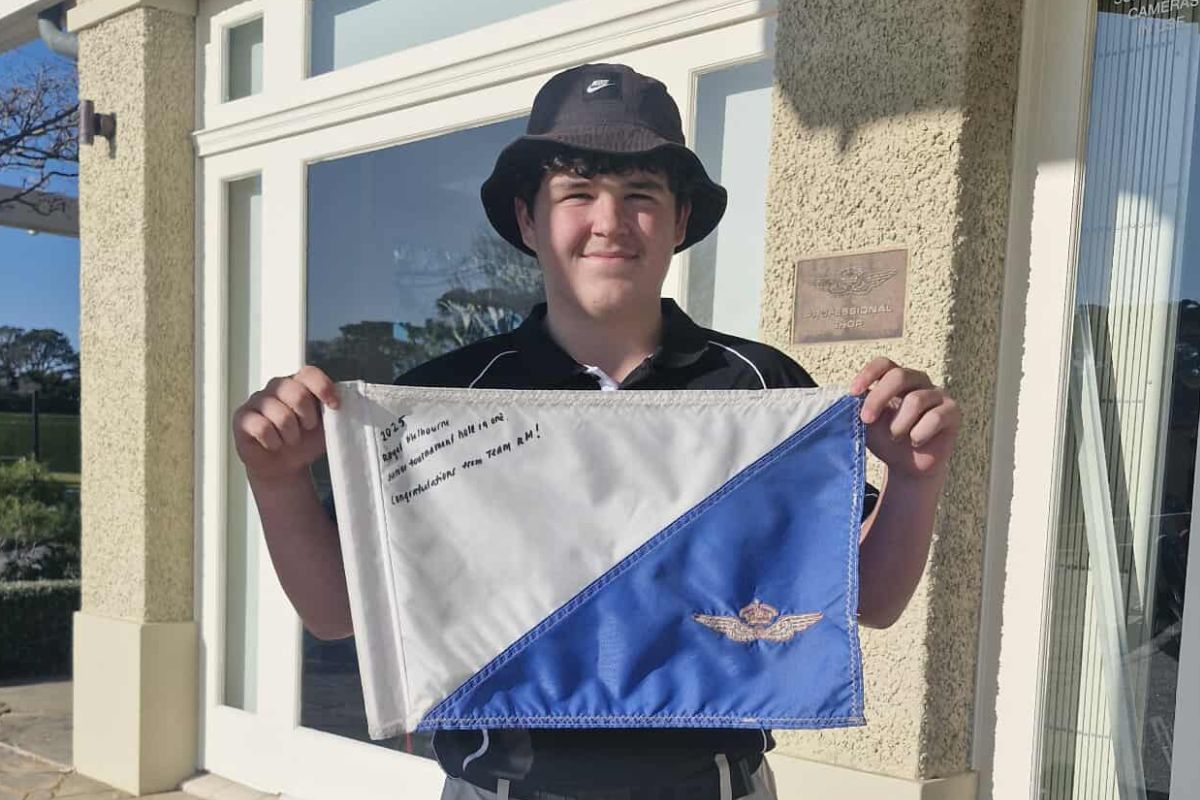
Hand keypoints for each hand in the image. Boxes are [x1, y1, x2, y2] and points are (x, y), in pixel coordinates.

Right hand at [232, 366, 340, 482]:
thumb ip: (335, 411)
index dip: (323, 388)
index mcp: (299, 383)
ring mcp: (257, 400)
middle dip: (308, 418)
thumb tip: (349, 404)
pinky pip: (261, 427)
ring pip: (280, 414)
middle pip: (297, 393)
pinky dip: (273, 442)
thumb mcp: (327, 426)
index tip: (334, 406)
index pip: (309, 373)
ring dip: (291, 435)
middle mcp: (276, 387)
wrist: (284, 466)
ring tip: (289, 440)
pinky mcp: (242, 417)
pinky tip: (274, 444)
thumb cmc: (306, 441)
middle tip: (306, 429)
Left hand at [849, 357, 959, 479]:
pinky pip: (935, 417)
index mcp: (896, 380)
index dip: (868, 374)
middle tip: (866, 420)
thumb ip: (859, 408)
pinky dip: (919, 433)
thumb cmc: (886, 440)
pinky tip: (916, 442)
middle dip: (878, 399)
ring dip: (899, 424)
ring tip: (895, 437)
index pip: (884, 364)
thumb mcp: (868, 424)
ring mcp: (938, 395)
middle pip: (899, 376)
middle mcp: (918, 382)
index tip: (853, 393)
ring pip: (916, 400)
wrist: (909, 466)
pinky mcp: (953, 412)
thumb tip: (847, 398)